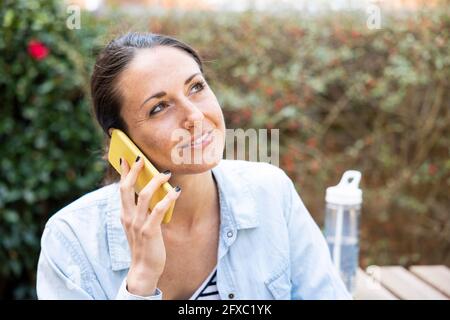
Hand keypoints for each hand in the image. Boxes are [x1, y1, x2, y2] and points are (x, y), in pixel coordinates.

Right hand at [118, 156, 180, 295]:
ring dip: (155, 182)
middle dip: (133, 171)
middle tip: (141, 158)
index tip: (126, 158)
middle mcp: (128, 217)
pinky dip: (168, 199)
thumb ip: (142, 209)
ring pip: (143, 196)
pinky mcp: (149, 231)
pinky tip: (176, 191)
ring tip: (166, 173)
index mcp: (124, 214)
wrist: (144, 268)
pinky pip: (158, 210)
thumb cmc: (145, 244)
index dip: (124, 173)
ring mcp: (137, 224)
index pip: (122, 189)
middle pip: (127, 188)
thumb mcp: (139, 224)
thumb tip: (153, 190)